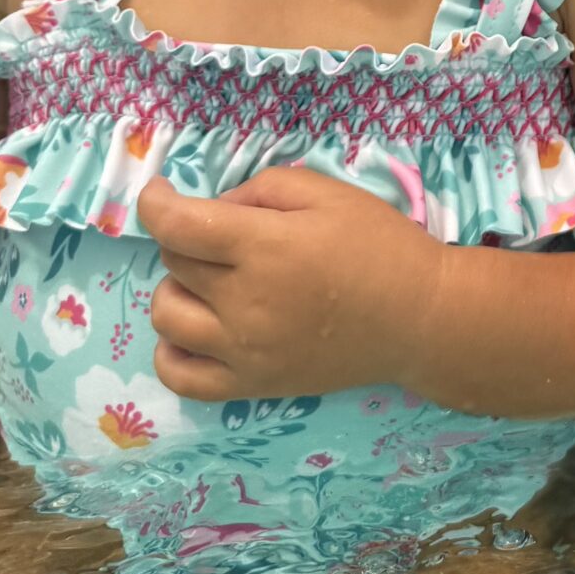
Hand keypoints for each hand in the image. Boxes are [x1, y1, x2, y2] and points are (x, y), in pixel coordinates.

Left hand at [139, 169, 447, 403]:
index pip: (176, 226)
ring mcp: (243, 351)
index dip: (155, 203)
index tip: (162, 193)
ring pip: (166, 316)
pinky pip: (179, 376)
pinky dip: (173, 350)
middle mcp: (243, 303)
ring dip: (178, 289)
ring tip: (213, 282)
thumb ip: (261, 188)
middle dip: (189, 238)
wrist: (419, 317)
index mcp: (264, 248)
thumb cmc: (379, 245)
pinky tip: (197, 330)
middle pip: (175, 263)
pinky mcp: (250, 385)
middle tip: (228, 234)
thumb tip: (216, 208)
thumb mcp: (328, 192)